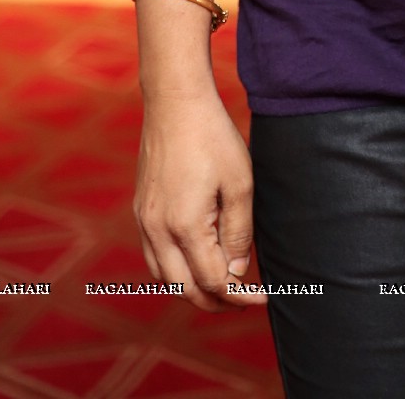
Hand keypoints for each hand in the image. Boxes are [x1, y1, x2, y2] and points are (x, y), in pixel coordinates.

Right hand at [133, 90, 268, 310]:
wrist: (175, 102)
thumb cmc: (212, 137)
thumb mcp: (240, 184)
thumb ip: (239, 233)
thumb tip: (236, 273)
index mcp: (185, 227)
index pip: (213, 282)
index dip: (240, 296)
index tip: (263, 297)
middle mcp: (157, 231)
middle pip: (184, 290)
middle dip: (216, 303)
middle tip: (244, 300)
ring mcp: (145, 221)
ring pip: (164, 278)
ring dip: (192, 289)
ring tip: (222, 285)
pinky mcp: (141, 210)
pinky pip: (154, 257)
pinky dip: (174, 270)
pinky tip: (196, 260)